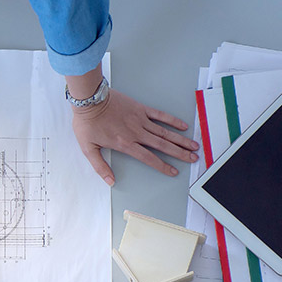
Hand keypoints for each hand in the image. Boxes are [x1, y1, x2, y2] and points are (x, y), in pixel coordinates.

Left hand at [71, 88, 197, 184]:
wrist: (89, 100)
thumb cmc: (87, 123)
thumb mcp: (88, 148)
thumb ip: (100, 166)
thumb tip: (110, 181)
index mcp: (125, 144)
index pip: (148, 158)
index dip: (162, 166)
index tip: (173, 171)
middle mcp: (136, 133)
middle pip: (163, 145)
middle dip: (180, 153)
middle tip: (193, 158)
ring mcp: (140, 120)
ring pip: (165, 132)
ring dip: (180, 139)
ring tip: (193, 146)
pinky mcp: (140, 108)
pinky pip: (160, 115)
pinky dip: (172, 120)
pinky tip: (182, 125)